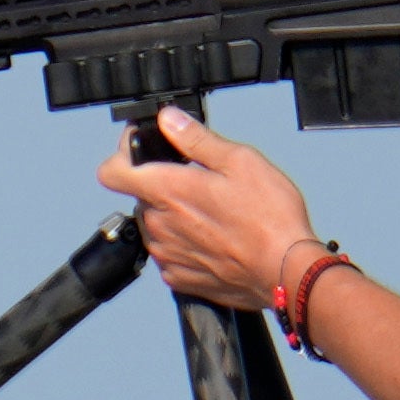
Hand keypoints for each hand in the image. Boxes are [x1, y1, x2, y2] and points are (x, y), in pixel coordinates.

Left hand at [97, 105, 315, 311]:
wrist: (288, 273)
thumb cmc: (270, 220)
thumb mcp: (240, 161)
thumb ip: (196, 138)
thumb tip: (169, 120)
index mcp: (168, 191)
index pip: (112, 171)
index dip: (123, 154)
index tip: (142, 149)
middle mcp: (160, 226)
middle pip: (141, 197)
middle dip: (163, 185)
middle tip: (202, 182)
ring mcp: (168, 255)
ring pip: (155, 225)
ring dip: (174, 216)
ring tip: (214, 214)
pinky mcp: (180, 279)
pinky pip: (169, 254)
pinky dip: (184, 244)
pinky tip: (215, 239)